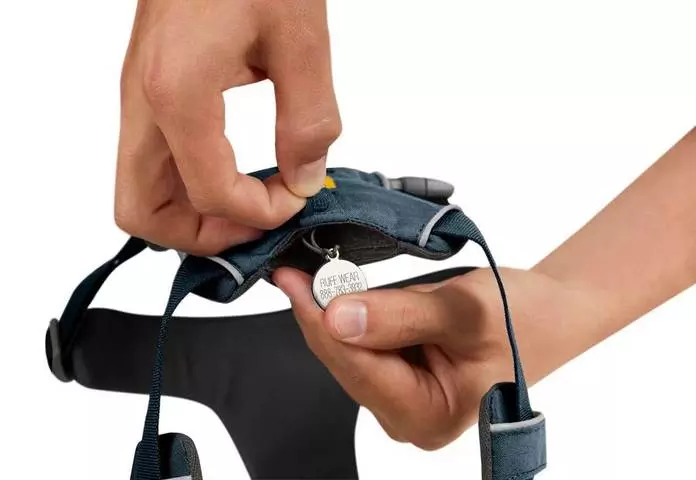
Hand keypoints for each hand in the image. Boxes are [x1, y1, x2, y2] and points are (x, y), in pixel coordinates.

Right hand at [115, 0, 340, 254]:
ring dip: (192, 214)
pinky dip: (190, 184)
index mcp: (177, 92)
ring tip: (247, 203)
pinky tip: (234, 169)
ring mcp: (140, 98)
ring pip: (140, 192)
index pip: (209, 193)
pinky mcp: (150, 90)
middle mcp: (143, 102)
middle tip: (254, 222)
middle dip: (203, 234)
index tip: (296, 199)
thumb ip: (308, 119)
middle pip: (141, 214)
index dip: (260, 213)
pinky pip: (156, 161)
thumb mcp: (299, 37)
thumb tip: (304, 176)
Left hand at [273, 266, 600, 449]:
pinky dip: (351, 315)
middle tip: (295, 269)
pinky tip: (339, 289)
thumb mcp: (465, 309)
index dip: (319, 322)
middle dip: (321, 316)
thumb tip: (338, 317)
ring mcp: (404, 400)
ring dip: (333, 313)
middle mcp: (409, 418)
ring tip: (312, 274)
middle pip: (347, 363)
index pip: (357, 367)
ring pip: (350, 353)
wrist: (550, 312)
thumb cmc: (523, 316)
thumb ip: (401, 316)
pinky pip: (363, 345)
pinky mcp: (401, 378)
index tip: (292, 280)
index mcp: (429, 415)